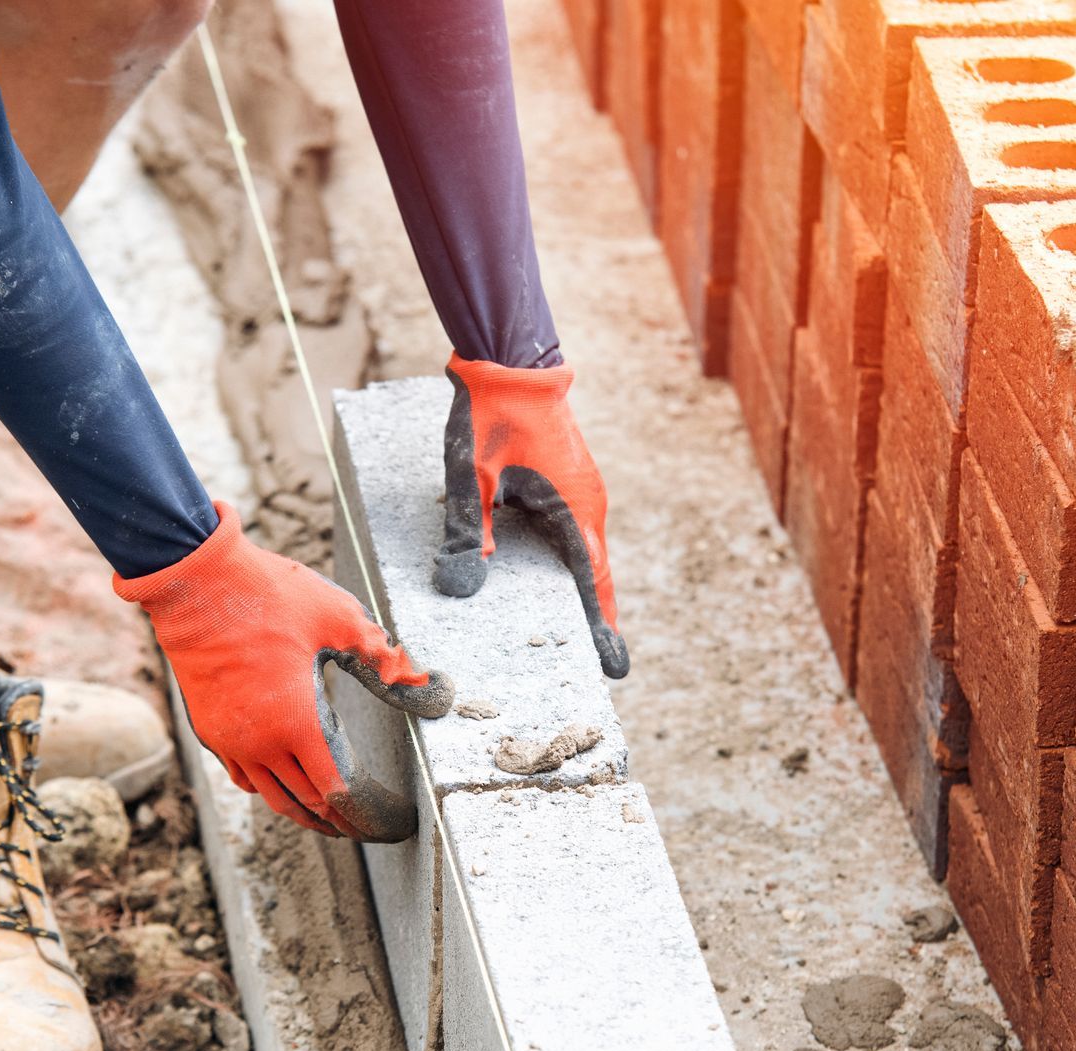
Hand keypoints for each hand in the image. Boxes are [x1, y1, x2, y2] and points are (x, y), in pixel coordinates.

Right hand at [114, 502, 452, 841]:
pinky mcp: (210, 729)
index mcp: (297, 723)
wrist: (193, 581)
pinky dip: (270, 790)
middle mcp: (261, 743)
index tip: (392, 824)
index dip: (368, 815)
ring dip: (307, 813)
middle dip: (342, 822)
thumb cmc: (269, 594)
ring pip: (273, 796)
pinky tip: (285, 786)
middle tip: (370, 830)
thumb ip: (385, 660)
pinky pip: (243, 777)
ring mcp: (230, 740)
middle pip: (308, 803)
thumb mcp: (339, 619)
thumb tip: (431, 685)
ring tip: (333, 820)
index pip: (339, 792)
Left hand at [436, 355, 628, 677]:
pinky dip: (565, 562)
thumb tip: (462, 589)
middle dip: (595, 617)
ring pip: (583, 554)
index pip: (592, 581)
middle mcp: (587, 504)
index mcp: (574, 508)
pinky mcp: (566, 482)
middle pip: (594, 575)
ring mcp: (580, 492)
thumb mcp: (471, 477)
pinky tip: (545, 578)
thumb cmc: (491, 414)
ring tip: (577, 632)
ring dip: (580, 589)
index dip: (600, 625)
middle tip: (600, 664)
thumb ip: (470, 532)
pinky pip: (570, 533)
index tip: (614, 667)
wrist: (509, 359)